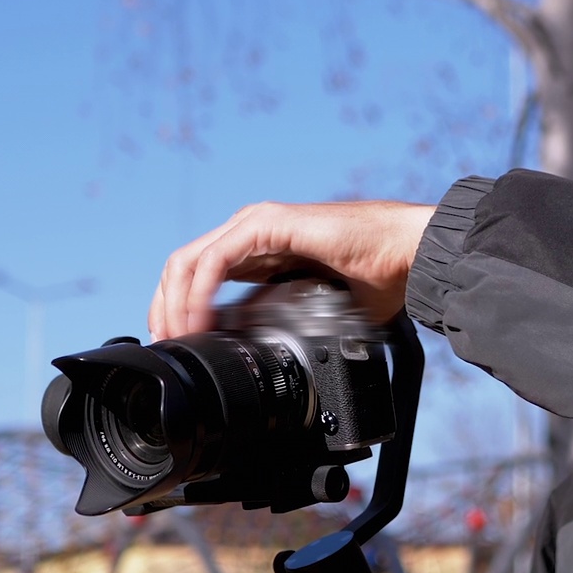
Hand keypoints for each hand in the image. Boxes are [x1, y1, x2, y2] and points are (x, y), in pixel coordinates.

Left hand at [149, 200, 435, 340]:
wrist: (408, 254)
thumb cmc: (380, 276)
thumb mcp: (319, 310)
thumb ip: (285, 320)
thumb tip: (260, 348)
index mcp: (261, 247)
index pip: (199, 273)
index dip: (179, 309)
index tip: (183, 346)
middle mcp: (251, 231)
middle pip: (182, 266)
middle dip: (165, 309)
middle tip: (171, 348)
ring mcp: (256, 224)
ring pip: (188, 261)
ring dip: (175, 304)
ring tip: (181, 339)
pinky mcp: (266, 225)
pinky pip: (213, 261)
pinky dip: (199, 294)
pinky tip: (201, 322)